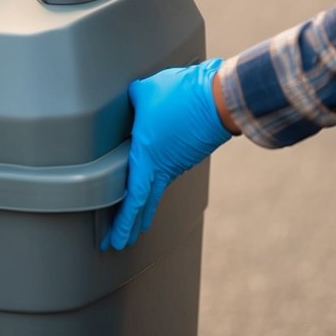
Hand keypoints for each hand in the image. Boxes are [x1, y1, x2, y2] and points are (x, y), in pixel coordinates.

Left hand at [101, 58, 231, 250]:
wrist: (220, 98)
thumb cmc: (181, 95)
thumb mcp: (144, 91)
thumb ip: (132, 98)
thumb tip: (132, 96)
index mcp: (147, 157)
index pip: (131, 199)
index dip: (123, 223)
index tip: (116, 240)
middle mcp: (162, 167)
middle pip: (143, 205)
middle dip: (130, 226)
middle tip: (120, 243)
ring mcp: (177, 163)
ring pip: (156, 191)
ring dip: (144, 208)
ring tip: (137, 223)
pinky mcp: (188, 155)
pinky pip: (167, 175)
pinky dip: (157, 186)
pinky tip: (154, 184)